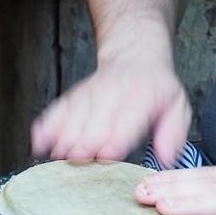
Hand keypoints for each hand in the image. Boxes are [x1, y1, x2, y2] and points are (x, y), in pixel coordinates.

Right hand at [30, 50, 191, 166]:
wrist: (135, 55)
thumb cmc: (157, 88)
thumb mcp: (177, 105)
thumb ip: (173, 133)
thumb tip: (166, 159)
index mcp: (142, 98)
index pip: (127, 120)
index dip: (116, 138)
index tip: (105, 154)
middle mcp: (113, 95)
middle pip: (95, 121)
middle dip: (86, 140)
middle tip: (77, 159)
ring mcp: (90, 94)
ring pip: (73, 116)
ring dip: (63, 136)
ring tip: (56, 156)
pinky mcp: (74, 96)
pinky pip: (58, 109)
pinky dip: (46, 125)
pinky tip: (39, 143)